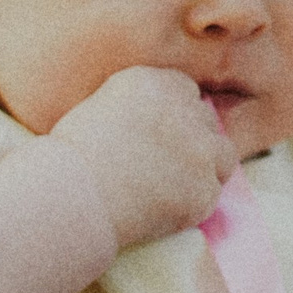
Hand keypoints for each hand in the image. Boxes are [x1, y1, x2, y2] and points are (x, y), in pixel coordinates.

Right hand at [45, 67, 238, 249]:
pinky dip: (193, 203)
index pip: (186, 91)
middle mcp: (185, 109)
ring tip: (176, 187)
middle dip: (191, 140)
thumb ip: (136, 108)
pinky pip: (211, 194)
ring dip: (206, 168)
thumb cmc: (68, 159)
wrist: (70, 197)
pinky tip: (165, 210)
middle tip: (166, 165)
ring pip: (223, 155)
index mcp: (154, 83)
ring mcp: (200, 149)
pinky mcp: (205, 187)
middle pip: (206, 120)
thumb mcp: (98, 110)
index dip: (176, 115)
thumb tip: (156, 125)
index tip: (163, 135)